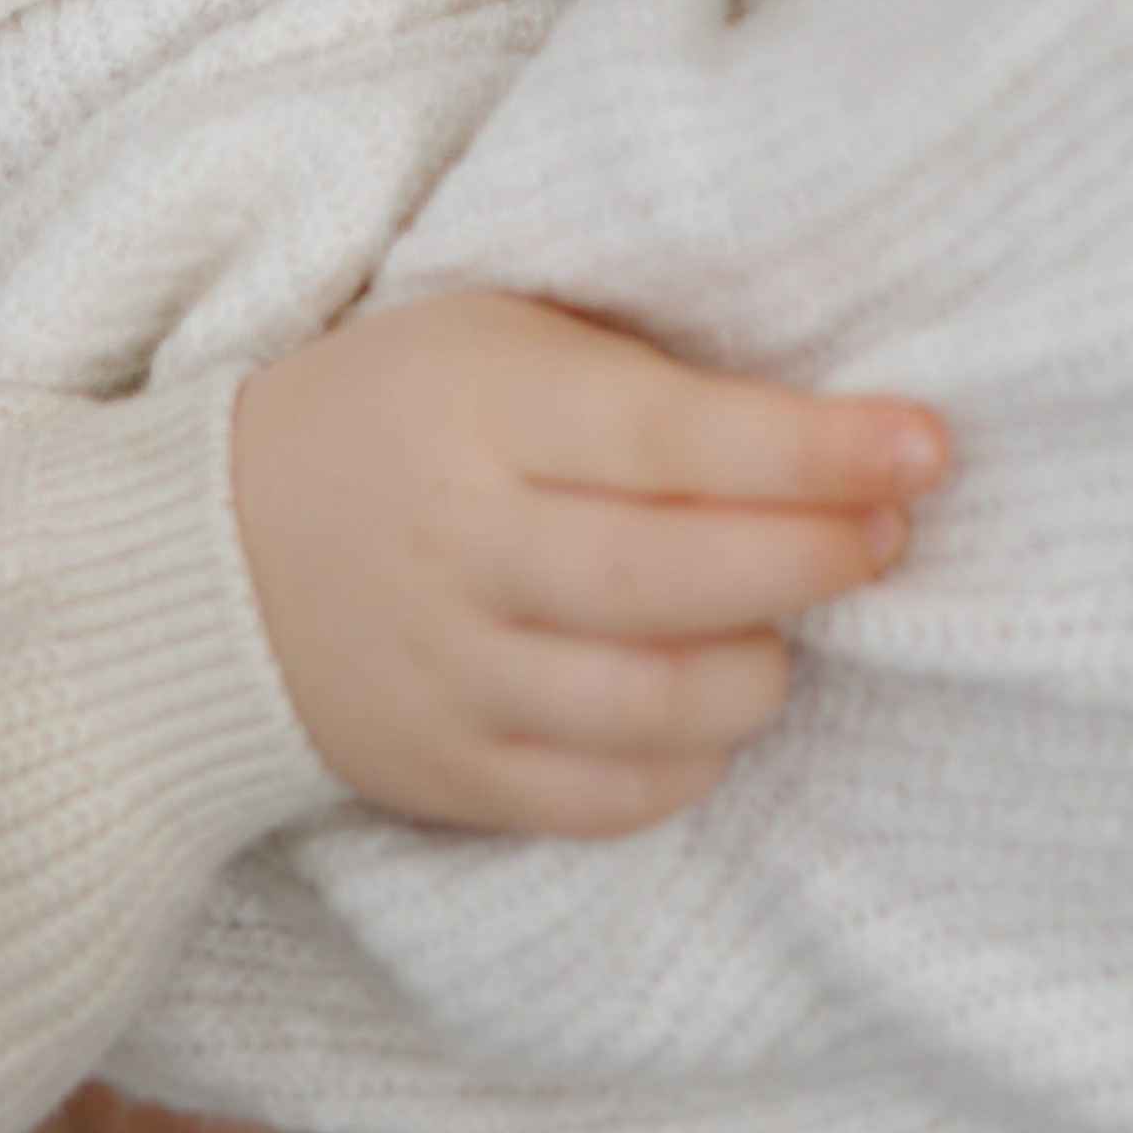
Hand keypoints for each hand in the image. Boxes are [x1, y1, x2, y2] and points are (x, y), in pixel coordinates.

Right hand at [231, 289, 948, 836]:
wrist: (206, 556)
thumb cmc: (399, 413)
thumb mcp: (496, 334)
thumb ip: (639, 377)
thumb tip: (833, 428)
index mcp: (481, 406)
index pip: (672, 436)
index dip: (815, 450)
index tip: (926, 445)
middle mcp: (463, 545)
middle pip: (673, 579)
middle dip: (812, 561)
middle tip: (886, 537)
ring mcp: (450, 672)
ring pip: (653, 703)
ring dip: (761, 670)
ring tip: (783, 624)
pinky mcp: (445, 772)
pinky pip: (604, 798)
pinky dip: (687, 763)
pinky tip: (708, 707)